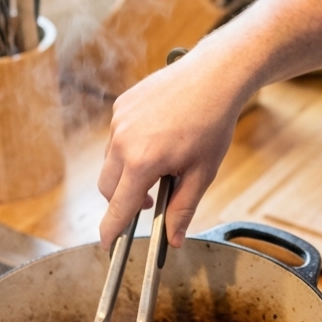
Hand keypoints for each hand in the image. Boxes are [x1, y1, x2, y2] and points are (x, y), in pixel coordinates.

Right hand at [98, 51, 245, 249]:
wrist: (213, 76)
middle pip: (107, 188)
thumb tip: (174, 240)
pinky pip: (117, 137)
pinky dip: (130, 147)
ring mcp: (119, 121)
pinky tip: (157, 139)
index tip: (108, 246)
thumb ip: (183, 209)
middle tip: (151, 200)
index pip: (117, 208)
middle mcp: (123, 141)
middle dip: (123, 201)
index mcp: (142, 162)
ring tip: (160, 164)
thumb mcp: (202, 172)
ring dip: (127, 173)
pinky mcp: (121, 105)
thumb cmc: (212, 124)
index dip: (111, 231)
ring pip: (111, 162)